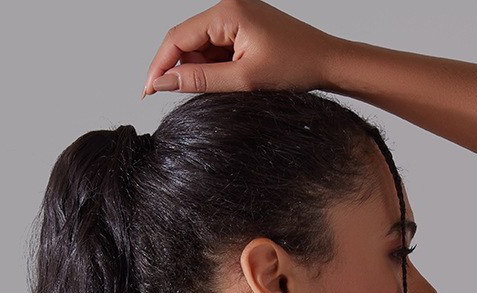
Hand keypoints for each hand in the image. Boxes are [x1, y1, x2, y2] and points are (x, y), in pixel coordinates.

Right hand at [140, 0, 341, 96]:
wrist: (328, 63)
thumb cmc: (295, 66)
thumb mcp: (243, 80)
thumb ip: (199, 81)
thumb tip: (162, 83)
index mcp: (227, 11)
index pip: (177, 37)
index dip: (159, 66)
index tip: (148, 92)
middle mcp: (229, 7)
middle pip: (186, 41)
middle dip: (182, 71)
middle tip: (181, 100)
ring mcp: (236, 16)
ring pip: (201, 48)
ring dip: (201, 73)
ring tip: (225, 90)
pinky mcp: (243, 29)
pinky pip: (217, 50)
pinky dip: (216, 70)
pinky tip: (230, 83)